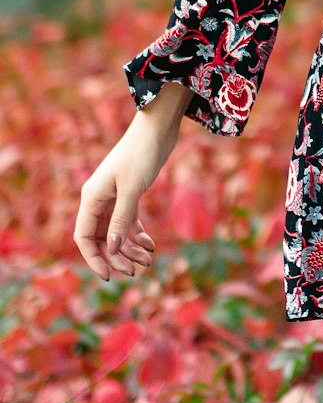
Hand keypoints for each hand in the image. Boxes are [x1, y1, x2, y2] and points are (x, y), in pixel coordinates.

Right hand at [74, 85, 191, 279]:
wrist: (157, 127)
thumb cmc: (141, 154)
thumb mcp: (131, 189)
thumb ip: (121, 220)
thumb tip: (111, 250)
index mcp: (91, 198)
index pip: (84, 238)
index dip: (94, 259)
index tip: (110, 276)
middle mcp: (99, 199)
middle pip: (101, 238)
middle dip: (117, 257)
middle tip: (136, 271)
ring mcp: (114, 196)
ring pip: (116, 231)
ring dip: (129, 248)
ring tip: (148, 261)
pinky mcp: (130, 192)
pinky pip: (129, 220)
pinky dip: (138, 234)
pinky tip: (151, 245)